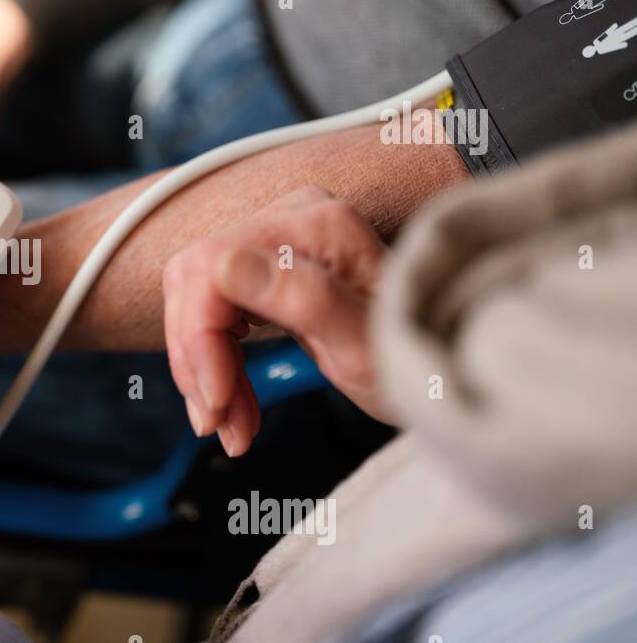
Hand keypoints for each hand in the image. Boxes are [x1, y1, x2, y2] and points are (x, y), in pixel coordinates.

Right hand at [161, 186, 391, 455]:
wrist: (447, 366)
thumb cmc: (418, 357)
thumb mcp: (367, 344)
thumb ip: (305, 299)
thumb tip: (226, 266)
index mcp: (316, 226)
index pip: (213, 267)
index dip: (200, 338)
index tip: (216, 401)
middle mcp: (291, 217)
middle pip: (195, 281)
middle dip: (196, 359)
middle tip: (216, 422)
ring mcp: (278, 238)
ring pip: (195, 299)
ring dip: (200, 368)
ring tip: (228, 425)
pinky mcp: (268, 266)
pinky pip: (212, 310)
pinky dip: (214, 364)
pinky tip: (232, 403)